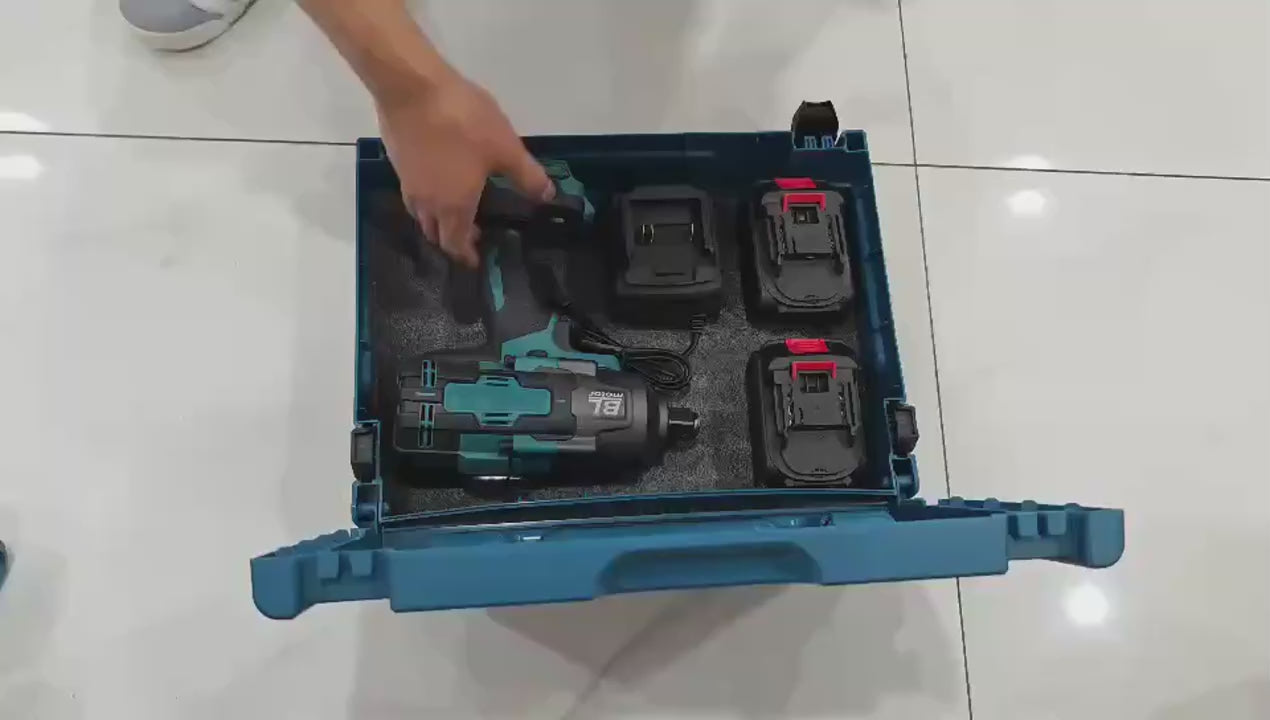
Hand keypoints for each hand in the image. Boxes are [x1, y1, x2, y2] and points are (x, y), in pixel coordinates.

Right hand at [377, 68, 553, 267]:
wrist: (412, 87)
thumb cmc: (463, 123)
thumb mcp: (506, 149)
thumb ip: (526, 176)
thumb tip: (546, 197)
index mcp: (453, 206)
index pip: (455, 243)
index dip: (465, 254)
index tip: (475, 259)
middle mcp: (425, 202)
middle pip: (434, 232)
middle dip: (451, 238)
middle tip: (470, 235)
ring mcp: (407, 182)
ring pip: (420, 213)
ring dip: (436, 218)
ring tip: (455, 209)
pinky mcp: (397, 161)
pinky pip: (413, 191)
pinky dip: (426, 196)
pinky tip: (438, 178)